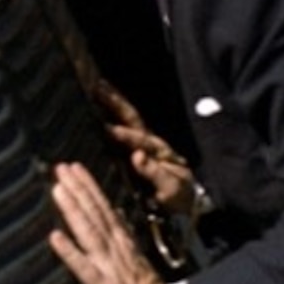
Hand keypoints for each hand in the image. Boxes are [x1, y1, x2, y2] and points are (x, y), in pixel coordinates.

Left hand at [49, 162, 161, 283]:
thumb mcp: (134, 256)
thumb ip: (121, 234)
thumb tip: (112, 211)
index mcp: (121, 241)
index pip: (103, 207)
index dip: (88, 186)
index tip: (74, 167)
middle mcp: (114, 248)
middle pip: (94, 213)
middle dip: (78, 188)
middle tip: (61, 167)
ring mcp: (107, 265)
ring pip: (88, 231)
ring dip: (73, 209)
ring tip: (58, 189)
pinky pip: (82, 267)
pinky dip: (69, 251)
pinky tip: (54, 236)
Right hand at [93, 78, 196, 212]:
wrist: (185, 198)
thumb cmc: (177, 194)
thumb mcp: (169, 187)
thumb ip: (153, 172)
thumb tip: (136, 155)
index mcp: (158, 150)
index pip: (140, 139)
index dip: (125, 135)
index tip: (107, 129)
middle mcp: (150, 140)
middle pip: (132, 117)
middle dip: (116, 102)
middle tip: (98, 87)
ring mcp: (143, 141)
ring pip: (128, 116)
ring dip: (114, 100)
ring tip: (98, 85)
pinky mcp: (136, 145)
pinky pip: (123, 123)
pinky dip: (112, 110)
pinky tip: (100, 103)